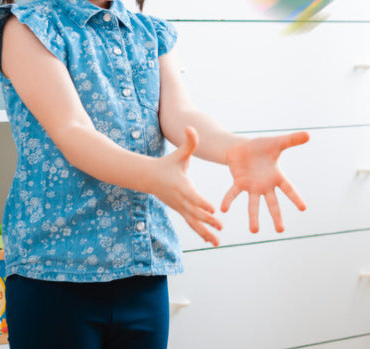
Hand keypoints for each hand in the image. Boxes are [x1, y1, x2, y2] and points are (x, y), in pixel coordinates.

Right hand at [153, 126, 221, 245]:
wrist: (148, 176)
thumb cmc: (168, 162)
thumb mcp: (179, 153)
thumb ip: (189, 142)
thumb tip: (191, 127)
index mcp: (181, 185)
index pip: (192, 196)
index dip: (202, 203)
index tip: (212, 209)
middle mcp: (180, 199)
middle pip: (194, 213)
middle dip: (207, 221)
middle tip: (221, 227)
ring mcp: (179, 207)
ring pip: (193, 222)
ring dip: (205, 232)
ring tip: (217, 242)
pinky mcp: (180, 211)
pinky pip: (191, 223)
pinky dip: (201, 232)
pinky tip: (211, 240)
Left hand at [221, 132, 309, 232]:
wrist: (242, 147)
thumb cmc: (262, 146)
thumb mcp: (278, 142)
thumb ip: (292, 139)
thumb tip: (308, 134)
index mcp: (276, 177)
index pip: (288, 189)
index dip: (295, 198)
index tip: (303, 208)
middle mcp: (265, 185)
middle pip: (272, 203)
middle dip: (276, 216)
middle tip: (280, 231)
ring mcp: (252, 186)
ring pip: (253, 204)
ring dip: (254, 217)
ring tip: (254, 231)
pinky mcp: (239, 183)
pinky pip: (233, 193)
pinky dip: (228, 200)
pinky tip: (223, 209)